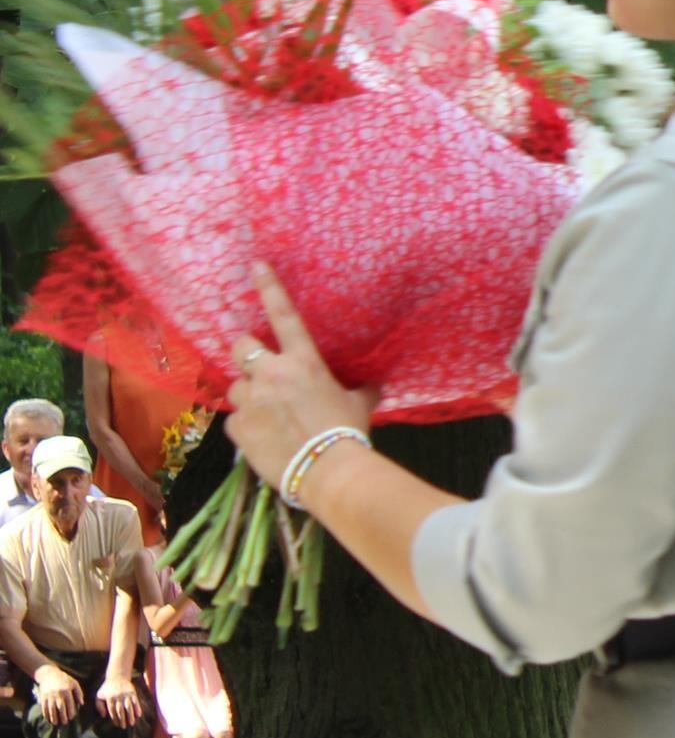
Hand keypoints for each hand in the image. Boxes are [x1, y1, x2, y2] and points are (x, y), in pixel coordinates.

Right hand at [30, 661, 81, 725]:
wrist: (49, 674)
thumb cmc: (64, 679)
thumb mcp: (74, 683)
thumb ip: (79, 693)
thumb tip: (81, 704)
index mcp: (67, 690)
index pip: (69, 704)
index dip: (71, 712)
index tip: (72, 718)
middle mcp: (58, 694)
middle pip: (60, 708)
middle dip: (62, 716)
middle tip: (65, 722)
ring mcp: (49, 696)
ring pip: (51, 709)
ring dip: (54, 717)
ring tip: (56, 723)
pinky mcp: (43, 697)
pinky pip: (44, 708)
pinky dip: (46, 714)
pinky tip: (49, 719)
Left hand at [95, 673, 142, 729]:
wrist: (118, 676)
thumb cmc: (107, 688)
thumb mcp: (99, 695)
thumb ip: (99, 706)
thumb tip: (104, 716)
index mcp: (110, 698)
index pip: (112, 710)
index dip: (114, 718)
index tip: (116, 724)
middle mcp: (118, 697)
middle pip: (120, 710)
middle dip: (122, 719)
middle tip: (124, 726)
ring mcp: (126, 694)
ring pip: (129, 706)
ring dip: (130, 715)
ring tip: (132, 723)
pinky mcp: (132, 692)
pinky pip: (136, 701)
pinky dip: (138, 708)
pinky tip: (139, 714)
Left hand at [225, 263, 376, 485]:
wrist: (327, 471)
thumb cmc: (347, 433)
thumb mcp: (359, 405)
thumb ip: (361, 389)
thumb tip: (376, 384)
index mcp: (304, 362)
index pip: (284, 316)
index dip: (269, 288)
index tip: (255, 266)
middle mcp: (272, 374)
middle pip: (241, 348)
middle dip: (247, 356)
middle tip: (258, 371)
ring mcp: (251, 400)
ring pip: (236, 387)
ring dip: (249, 397)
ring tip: (269, 417)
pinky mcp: (236, 427)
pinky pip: (234, 420)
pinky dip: (247, 427)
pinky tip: (265, 439)